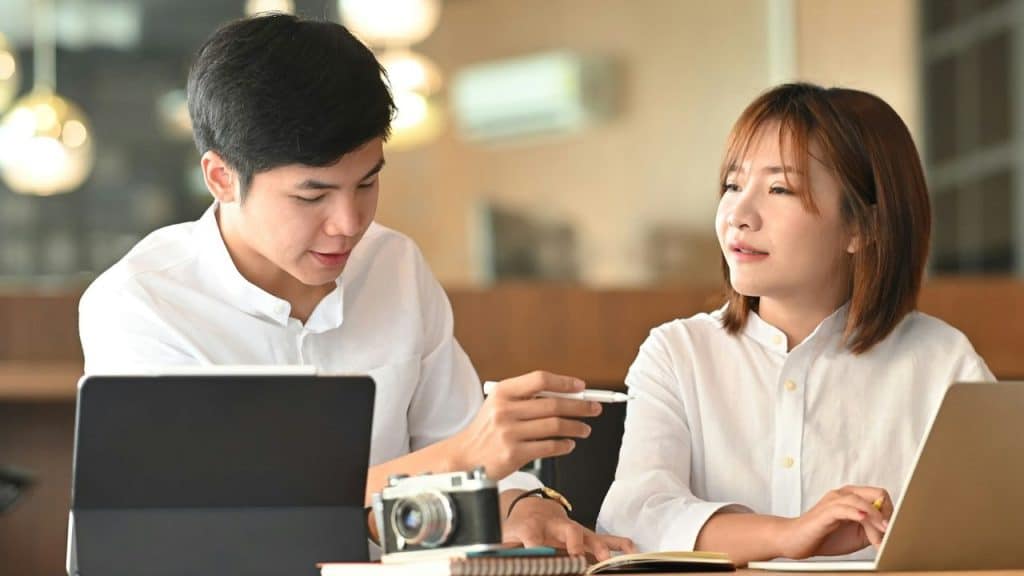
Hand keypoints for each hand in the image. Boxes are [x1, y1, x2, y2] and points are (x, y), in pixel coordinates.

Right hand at [449, 371, 600, 478]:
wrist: (465, 456)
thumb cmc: (486, 430)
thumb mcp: (499, 405)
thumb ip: (527, 398)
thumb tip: (566, 396)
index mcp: (503, 392)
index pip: (540, 380)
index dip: (564, 382)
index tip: (581, 387)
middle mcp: (505, 410)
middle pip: (553, 404)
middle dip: (580, 407)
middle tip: (594, 409)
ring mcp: (509, 432)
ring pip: (555, 426)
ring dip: (576, 427)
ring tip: (584, 429)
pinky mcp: (514, 454)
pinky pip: (549, 447)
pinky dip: (564, 446)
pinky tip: (569, 444)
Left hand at [503, 495, 634, 560]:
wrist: (529, 507)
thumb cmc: (517, 524)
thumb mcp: (504, 536)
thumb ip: (503, 549)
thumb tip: (494, 562)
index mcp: (530, 526)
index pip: (532, 536)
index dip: (535, 548)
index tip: (539, 559)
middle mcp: (554, 525)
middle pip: (567, 531)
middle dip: (574, 544)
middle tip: (577, 559)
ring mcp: (572, 528)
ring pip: (588, 534)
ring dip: (599, 546)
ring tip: (607, 559)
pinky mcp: (583, 534)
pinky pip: (602, 537)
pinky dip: (617, 542)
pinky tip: (630, 549)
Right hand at [778, 485, 892, 558]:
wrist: (797, 540)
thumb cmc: (825, 536)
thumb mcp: (858, 534)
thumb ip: (873, 528)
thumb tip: (892, 530)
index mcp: (852, 497)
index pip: (881, 496)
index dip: (890, 514)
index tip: (889, 532)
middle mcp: (844, 494)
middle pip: (877, 494)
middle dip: (886, 516)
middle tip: (885, 536)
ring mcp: (834, 501)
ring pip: (862, 501)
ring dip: (875, 520)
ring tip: (879, 534)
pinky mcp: (826, 512)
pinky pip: (844, 508)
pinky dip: (857, 513)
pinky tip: (864, 518)